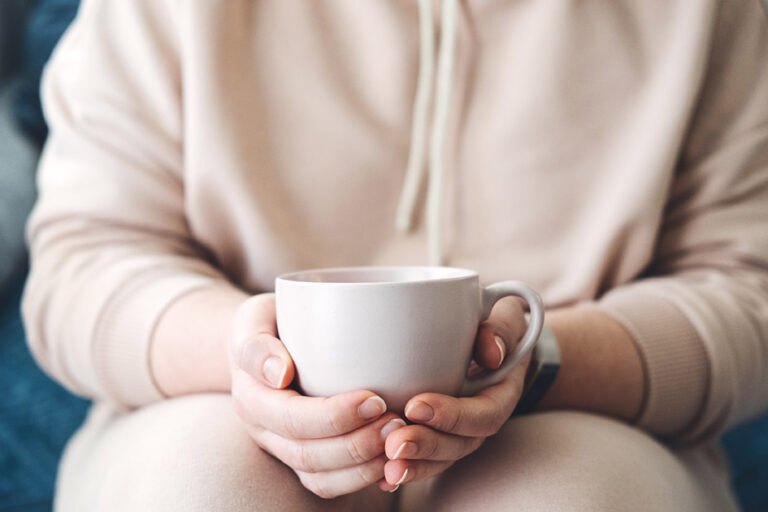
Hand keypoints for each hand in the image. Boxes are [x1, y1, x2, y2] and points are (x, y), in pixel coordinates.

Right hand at [229, 294, 406, 498]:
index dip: (334, 417)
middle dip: (356, 445)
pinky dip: (361, 478)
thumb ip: (258, 343)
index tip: (374, 399)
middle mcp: (262, 430)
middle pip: (308, 454)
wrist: (261, 340)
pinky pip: (329, 483)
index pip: (292, 419)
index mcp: (251, 397)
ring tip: (397, 440)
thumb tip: (279, 373)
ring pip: (319, 478)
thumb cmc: (267, 321)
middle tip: (397, 422)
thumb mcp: (254, 317)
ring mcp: (281, 448)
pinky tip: (391, 461)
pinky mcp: (302, 457)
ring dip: (362, 466)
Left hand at [380, 297, 530, 489]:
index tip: (416, 405)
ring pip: (440, 458)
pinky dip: (405, 469)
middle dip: (427, 446)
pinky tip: (381, 479)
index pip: (483, 414)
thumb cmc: (494, 323)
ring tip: (387, 470)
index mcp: (500, 392)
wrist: (489, 340)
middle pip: (459, 444)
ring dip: (415, 466)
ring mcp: (458, 431)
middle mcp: (480, 418)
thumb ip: (502, 327)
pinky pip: (424, 459)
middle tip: (395, 444)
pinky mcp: (436, 434)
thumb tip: (491, 353)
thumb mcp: (506, 315)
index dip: (452, 416)